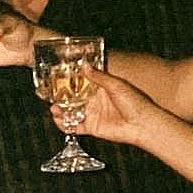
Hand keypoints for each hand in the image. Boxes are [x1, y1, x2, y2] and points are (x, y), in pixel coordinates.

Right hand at [51, 64, 166, 146]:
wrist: (142, 124)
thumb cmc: (134, 102)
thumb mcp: (115, 85)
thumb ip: (98, 76)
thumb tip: (84, 64)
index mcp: (100, 88)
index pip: (81, 82)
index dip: (69, 80)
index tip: (57, 77)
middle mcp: (94, 100)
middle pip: (73, 98)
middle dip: (61, 97)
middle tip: (50, 94)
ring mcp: (92, 114)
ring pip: (71, 112)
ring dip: (61, 110)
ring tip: (53, 108)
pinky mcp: (92, 127)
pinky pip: (75, 127)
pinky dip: (65, 125)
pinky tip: (58, 120)